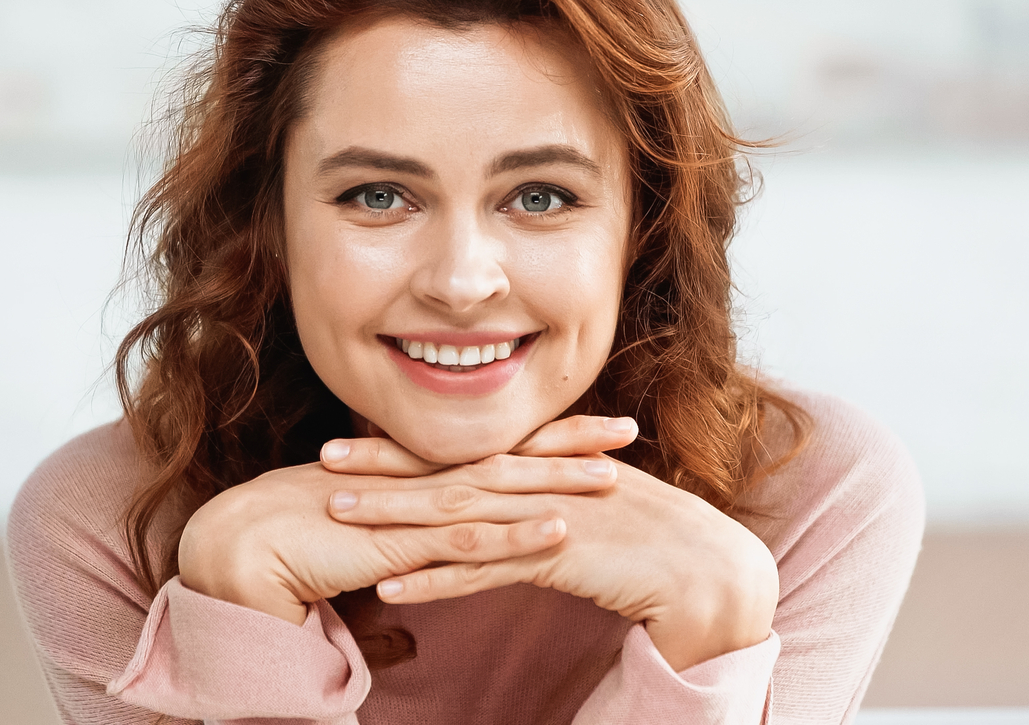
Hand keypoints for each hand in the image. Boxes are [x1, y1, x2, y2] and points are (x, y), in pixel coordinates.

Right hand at [175, 431, 613, 624]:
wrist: (243, 546)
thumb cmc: (290, 555)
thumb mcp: (357, 563)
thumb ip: (387, 591)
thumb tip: (405, 642)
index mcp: (416, 479)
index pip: (492, 450)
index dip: (545, 438)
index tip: (593, 429)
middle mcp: (421, 483)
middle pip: (510, 456)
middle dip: (570, 442)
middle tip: (628, 429)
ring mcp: (414, 509)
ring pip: (501, 491)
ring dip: (559, 481)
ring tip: (615, 476)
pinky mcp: (403, 541)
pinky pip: (471, 539)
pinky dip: (518, 535)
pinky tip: (560, 530)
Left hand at [325, 416, 779, 670]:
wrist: (708, 569)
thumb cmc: (651, 541)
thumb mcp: (590, 504)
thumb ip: (546, 493)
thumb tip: (505, 497)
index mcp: (542, 463)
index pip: (460, 449)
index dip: (403, 444)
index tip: (349, 440)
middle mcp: (537, 480)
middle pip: (445, 470)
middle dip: (381, 465)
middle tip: (320, 461)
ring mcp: (544, 517)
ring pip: (454, 515)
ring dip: (393, 517)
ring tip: (336, 518)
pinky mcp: (555, 559)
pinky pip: (482, 570)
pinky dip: (435, 578)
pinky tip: (390, 587)